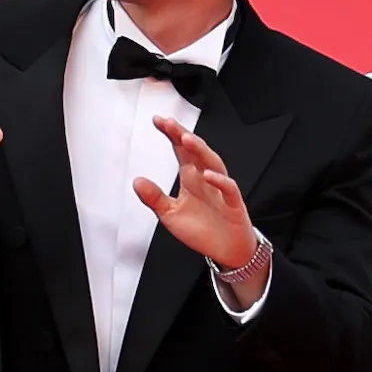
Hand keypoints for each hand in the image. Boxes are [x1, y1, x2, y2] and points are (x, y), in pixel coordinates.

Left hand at [134, 117, 256, 268]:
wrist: (227, 250)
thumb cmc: (203, 230)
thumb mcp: (170, 215)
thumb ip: (154, 198)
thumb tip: (137, 181)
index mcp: (191, 179)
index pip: (181, 151)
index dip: (171, 135)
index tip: (158, 121)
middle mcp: (206, 180)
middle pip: (196, 152)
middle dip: (183, 136)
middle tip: (169, 123)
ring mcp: (221, 190)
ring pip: (213, 164)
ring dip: (201, 151)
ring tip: (187, 140)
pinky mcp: (234, 204)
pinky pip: (229, 189)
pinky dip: (220, 181)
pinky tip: (208, 175)